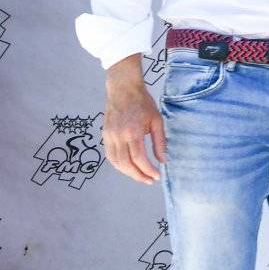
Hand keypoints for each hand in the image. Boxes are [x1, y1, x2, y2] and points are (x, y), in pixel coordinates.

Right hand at [102, 60, 166, 183]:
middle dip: (138, 175)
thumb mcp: (157, 121)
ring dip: (128, 172)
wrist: (123, 89)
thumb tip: (163, 160)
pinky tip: (128, 167)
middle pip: (126, 164)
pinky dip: (119, 165)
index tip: (156, 176)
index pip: (139, 159)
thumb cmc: (142, 103)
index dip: (148, 170)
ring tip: (141, 176)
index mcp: (133, 132)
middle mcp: (118, 136)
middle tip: (150, 180)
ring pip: (116, 162)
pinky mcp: (105, 135)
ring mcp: (109, 136)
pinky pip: (110, 156)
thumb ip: (160, 142)